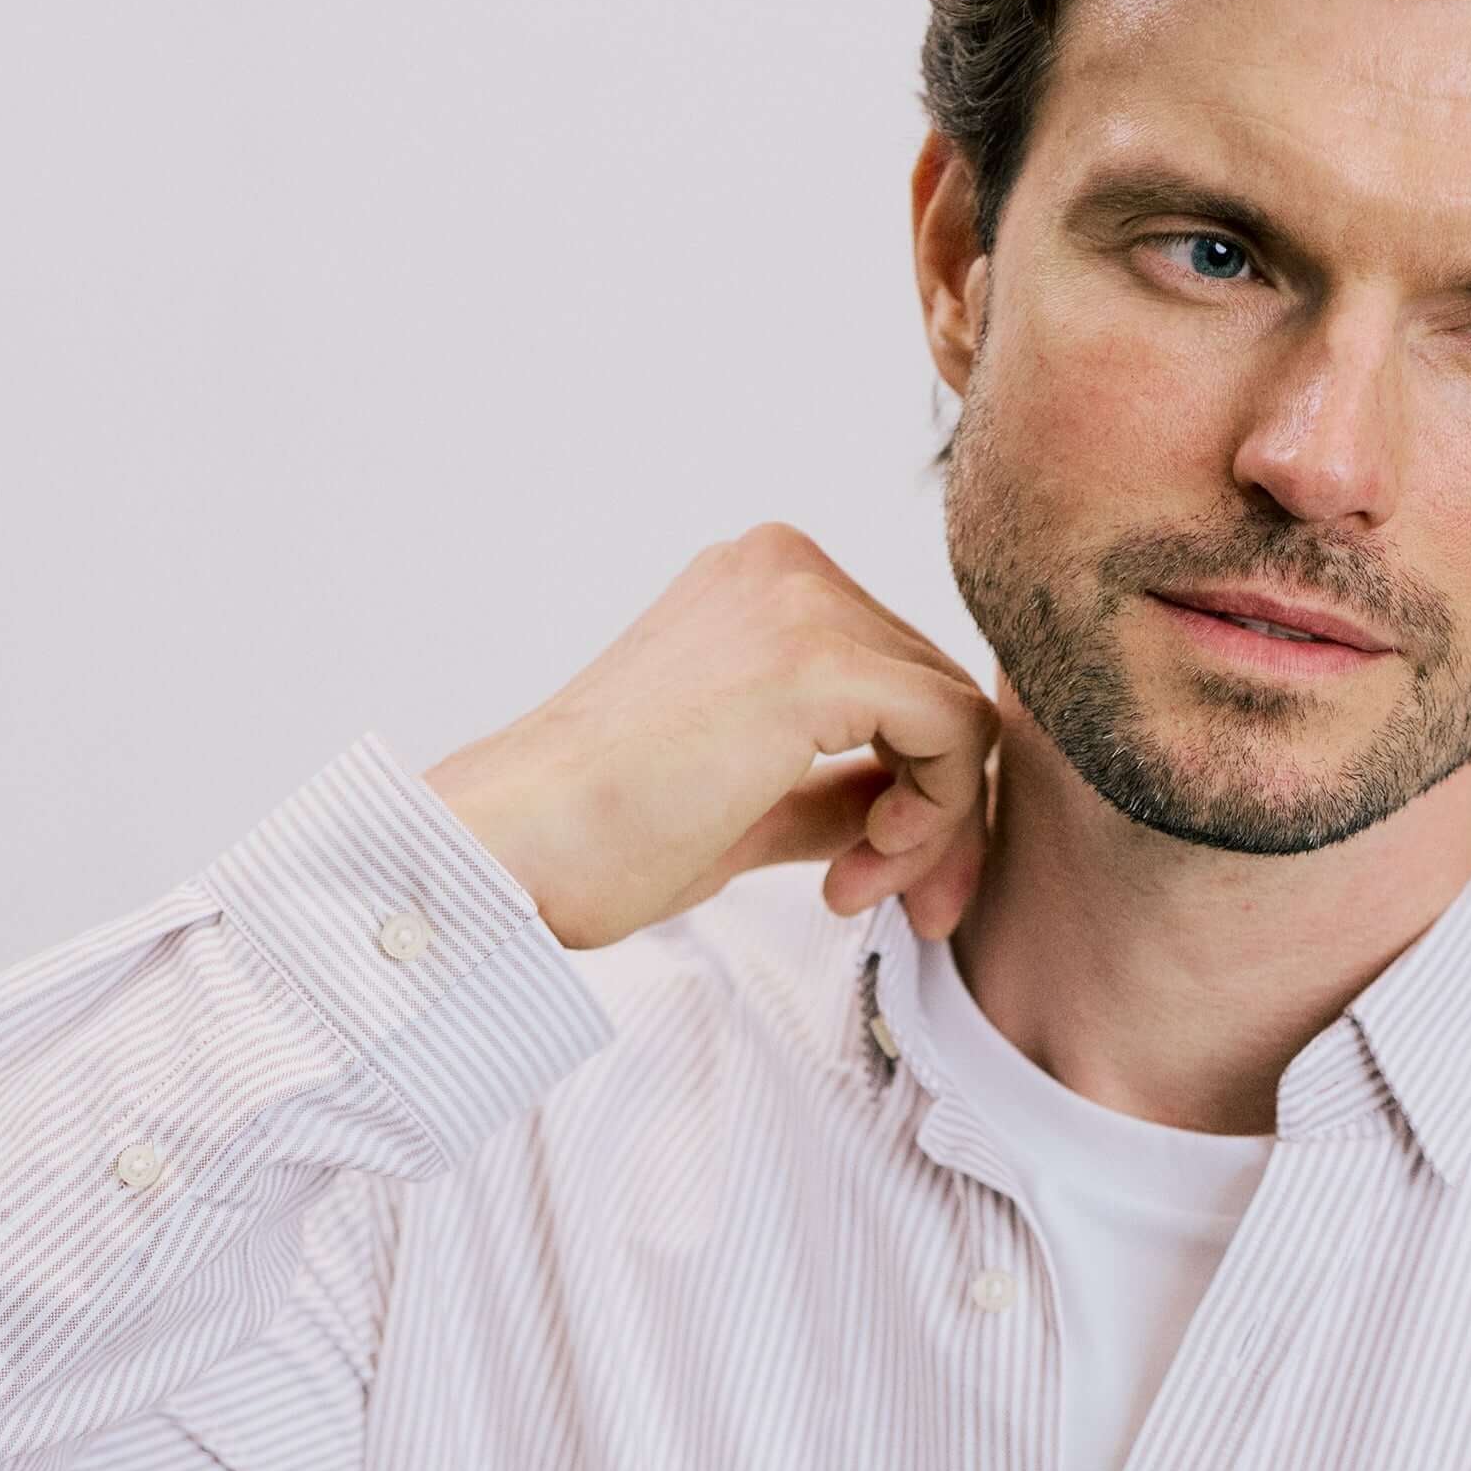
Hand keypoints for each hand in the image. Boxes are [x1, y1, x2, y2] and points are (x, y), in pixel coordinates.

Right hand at [423, 521, 997, 949]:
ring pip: (954, 715)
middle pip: (934, 694)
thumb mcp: (743, 799)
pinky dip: (938, 814)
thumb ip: (829, 784)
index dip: (916, 791)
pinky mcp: (822, 659)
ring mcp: (803, 600)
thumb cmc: (594, 835)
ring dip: (932, 828)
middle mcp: (785, 568)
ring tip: (855, 889)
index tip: (869, 879)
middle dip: (935, 817)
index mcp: (757, 586)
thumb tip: (906, 799)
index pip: (896, 679)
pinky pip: (953, 732)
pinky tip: (867, 864)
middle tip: (887, 902)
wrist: (516, 845)